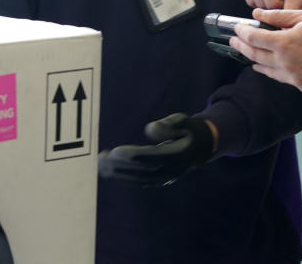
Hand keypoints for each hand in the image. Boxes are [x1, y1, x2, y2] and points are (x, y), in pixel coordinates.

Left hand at [98, 114, 214, 185]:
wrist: (201, 147)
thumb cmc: (188, 129)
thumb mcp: (183, 120)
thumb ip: (168, 124)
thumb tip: (150, 129)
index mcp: (179, 154)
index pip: (152, 157)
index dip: (133, 155)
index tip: (115, 151)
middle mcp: (173, 169)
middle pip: (142, 170)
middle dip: (120, 166)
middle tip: (101, 158)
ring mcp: (167, 177)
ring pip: (139, 179)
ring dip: (118, 173)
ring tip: (100, 164)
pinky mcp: (161, 180)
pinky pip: (140, 181)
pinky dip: (124, 177)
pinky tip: (109, 170)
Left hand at [230, 8, 301, 91]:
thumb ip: (278, 16)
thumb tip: (256, 15)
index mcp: (285, 43)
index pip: (254, 37)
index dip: (242, 32)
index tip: (237, 27)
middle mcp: (285, 62)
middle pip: (255, 54)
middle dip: (241, 46)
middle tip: (233, 39)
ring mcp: (292, 75)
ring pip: (264, 67)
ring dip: (251, 58)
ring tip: (244, 51)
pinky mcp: (299, 84)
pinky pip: (277, 76)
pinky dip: (266, 69)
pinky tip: (261, 64)